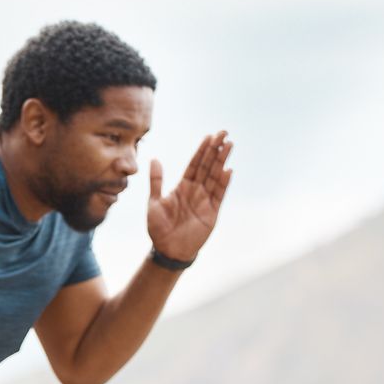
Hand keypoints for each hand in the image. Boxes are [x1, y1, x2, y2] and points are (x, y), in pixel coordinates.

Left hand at [147, 130, 233, 262]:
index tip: (209, 136)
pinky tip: (228, 170)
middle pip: (208, 166)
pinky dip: (223, 183)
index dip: (202, 150)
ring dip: (222, 161)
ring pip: (215, 176)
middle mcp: (196, 191)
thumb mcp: (153, 202)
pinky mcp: (212, 212)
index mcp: (183, 186)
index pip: (195, 164)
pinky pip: (219, 195)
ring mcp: (205, 200)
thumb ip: (156, 181)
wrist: (167, 250)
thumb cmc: (159, 228)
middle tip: (223, 133)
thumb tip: (154, 159)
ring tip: (229, 145)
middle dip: (215, 150)